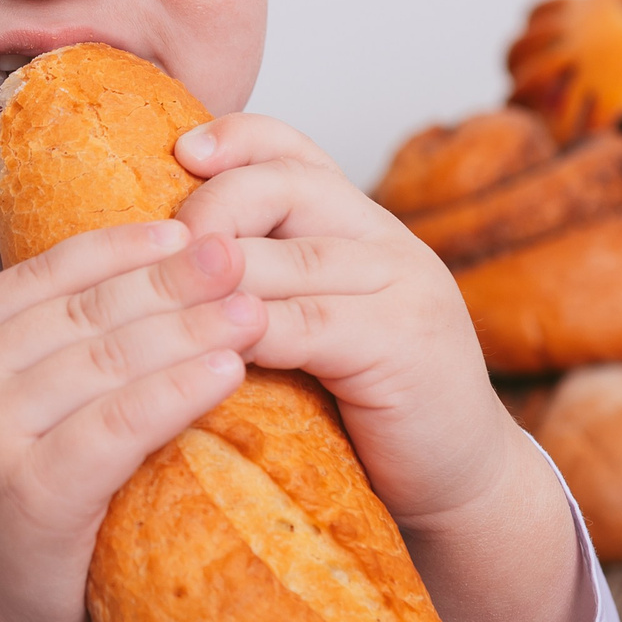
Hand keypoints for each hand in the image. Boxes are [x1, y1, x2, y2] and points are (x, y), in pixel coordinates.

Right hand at [0, 221, 264, 621]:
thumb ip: (40, 359)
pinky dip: (177, 389)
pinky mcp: (30, 493)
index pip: (45, 275)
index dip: (120, 247)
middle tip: (239, 251)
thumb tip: (143, 289)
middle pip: (84, 310)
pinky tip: (226, 371)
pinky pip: (118, 424)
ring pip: (106, 358)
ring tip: (252, 306)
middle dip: (170, 278)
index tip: (187, 227)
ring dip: (189, 326)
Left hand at [173, 116, 589, 621]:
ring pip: (294, 256)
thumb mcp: (317, 325)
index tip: (180, 148)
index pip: (294, 150)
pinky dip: (252, 331)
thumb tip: (157, 261)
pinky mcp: (403, 346)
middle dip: (213, 207)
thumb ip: (265, 283)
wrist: (465, 483)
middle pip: (287, 186)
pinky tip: (207, 348)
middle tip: (160, 246)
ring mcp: (402, 289)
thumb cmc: (367, 407)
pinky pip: (311, 324)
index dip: (236, 138)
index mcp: (358, 225)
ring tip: (160, 294)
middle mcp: (385, 242)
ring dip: (219, 273)